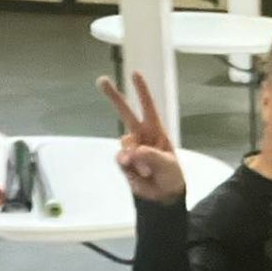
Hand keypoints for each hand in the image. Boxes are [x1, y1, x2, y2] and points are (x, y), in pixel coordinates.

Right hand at [98, 73, 185, 202]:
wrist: (162, 197)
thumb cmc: (170, 175)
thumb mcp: (168, 165)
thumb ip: (152, 157)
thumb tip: (134, 151)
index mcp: (156, 130)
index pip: (148, 107)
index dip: (142, 91)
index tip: (134, 73)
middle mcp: (141, 135)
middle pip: (125, 112)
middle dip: (113, 96)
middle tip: (101, 80)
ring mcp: (130, 147)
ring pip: (124, 143)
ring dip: (134, 157)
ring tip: (147, 172)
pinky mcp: (123, 161)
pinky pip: (120, 159)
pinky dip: (128, 167)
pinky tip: (138, 174)